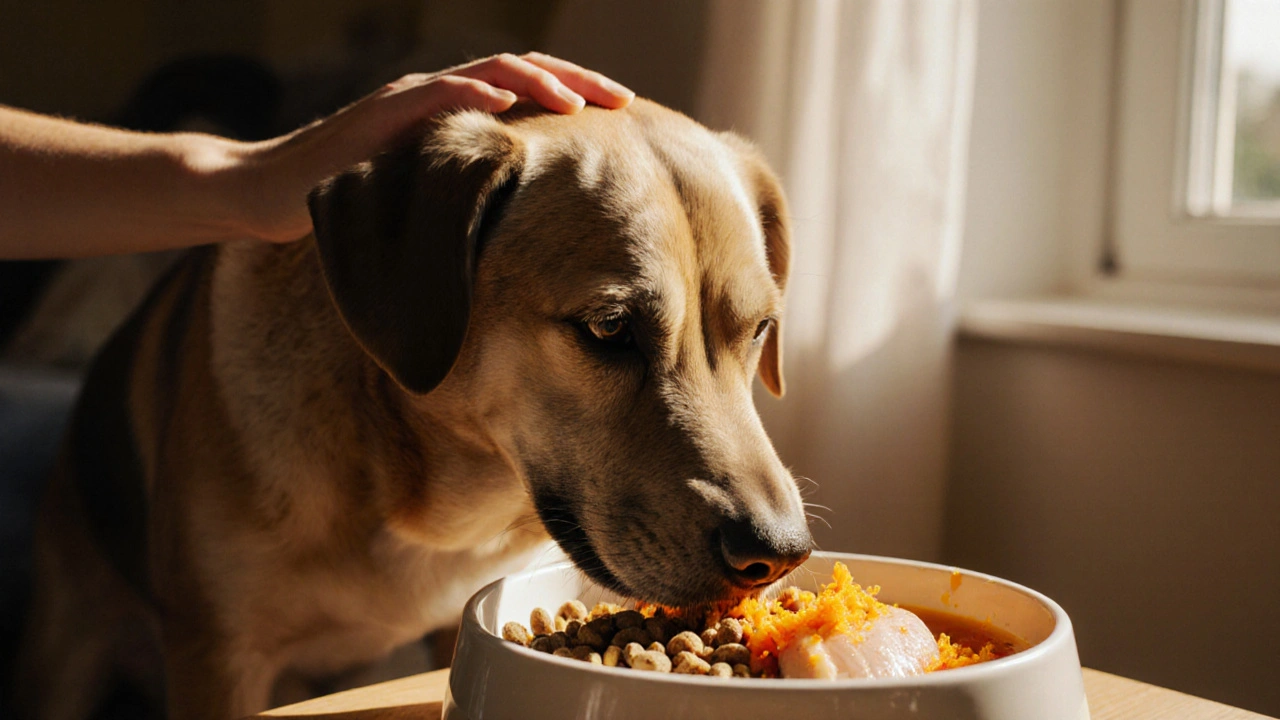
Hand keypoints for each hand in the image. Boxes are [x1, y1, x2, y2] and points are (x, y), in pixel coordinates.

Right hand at [228, 53, 633, 243]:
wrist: (269, 191)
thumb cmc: (347, 200)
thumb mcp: (422, 196)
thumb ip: (466, 193)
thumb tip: (520, 224)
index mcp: (453, 110)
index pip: (527, 88)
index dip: (576, 94)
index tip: (622, 115)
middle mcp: (438, 94)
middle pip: (522, 70)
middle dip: (578, 81)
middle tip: (626, 100)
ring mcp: (410, 99)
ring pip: (489, 72)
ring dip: (540, 82)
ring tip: (584, 101)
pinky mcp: (382, 114)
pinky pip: (436, 96)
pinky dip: (474, 93)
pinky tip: (509, 102)